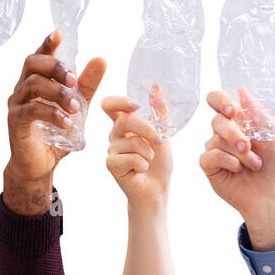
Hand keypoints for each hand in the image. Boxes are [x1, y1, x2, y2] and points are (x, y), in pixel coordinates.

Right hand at [3, 31, 105, 214]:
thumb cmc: (56, 132)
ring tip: (76, 107)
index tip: (59, 34)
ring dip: (58, 93)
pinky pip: (31, 110)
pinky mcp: (15, 121)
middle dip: (55, 67)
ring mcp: (16, 104)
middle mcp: (23, 88)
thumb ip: (87, 85)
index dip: (47, 43)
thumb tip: (101, 59)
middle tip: (73, 79)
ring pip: (33, 85)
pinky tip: (67, 122)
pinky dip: (52, 114)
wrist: (40, 164)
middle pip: (32, 63)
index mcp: (37, 81)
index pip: (39, 56)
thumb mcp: (78, 107)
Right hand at [103, 92, 170, 208]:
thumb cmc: (159, 161)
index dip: (120, 102)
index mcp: (124, 124)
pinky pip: (131, 158)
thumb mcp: (163, 133)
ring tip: (149, 160)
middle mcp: (114, 135)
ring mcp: (111, 150)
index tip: (137, 106)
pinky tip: (142, 170)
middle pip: (124, 121)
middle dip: (147, 129)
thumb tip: (156, 87)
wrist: (158, 188)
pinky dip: (144, 164)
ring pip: (131, 142)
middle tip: (159, 141)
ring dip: (149, 152)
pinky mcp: (111, 164)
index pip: (110, 105)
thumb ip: (159, 111)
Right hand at [200, 88, 274, 250]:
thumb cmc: (274, 162)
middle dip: (234, 134)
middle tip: (248, 146)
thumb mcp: (272, 135)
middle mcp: (223, 130)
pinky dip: (228, 161)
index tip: (233, 110)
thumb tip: (241, 91)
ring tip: (255, 163)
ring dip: (239, 152)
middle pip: (216, 120)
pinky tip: (238, 169)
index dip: (220, 100)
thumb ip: (257, 113)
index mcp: (237, 119)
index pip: (218, 100)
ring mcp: (214, 147)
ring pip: (215, 139)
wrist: (271, 191)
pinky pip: (210, 155)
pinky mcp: (208, 164)